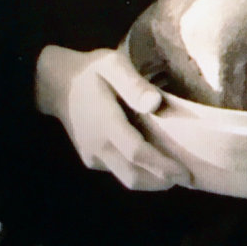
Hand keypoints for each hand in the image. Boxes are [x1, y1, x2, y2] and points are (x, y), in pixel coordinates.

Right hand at [35, 44, 190, 190]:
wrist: (58, 84)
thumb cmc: (91, 71)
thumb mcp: (113, 65)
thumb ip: (133, 84)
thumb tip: (155, 104)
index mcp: (105, 123)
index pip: (136, 153)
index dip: (161, 166)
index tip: (185, 173)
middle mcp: (98, 146)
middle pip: (133, 175)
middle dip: (162, 181)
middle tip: (189, 177)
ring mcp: (92, 155)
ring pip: (125, 177)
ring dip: (152, 181)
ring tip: (177, 174)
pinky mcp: (91, 158)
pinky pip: (117, 170)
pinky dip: (138, 172)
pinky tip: (154, 162)